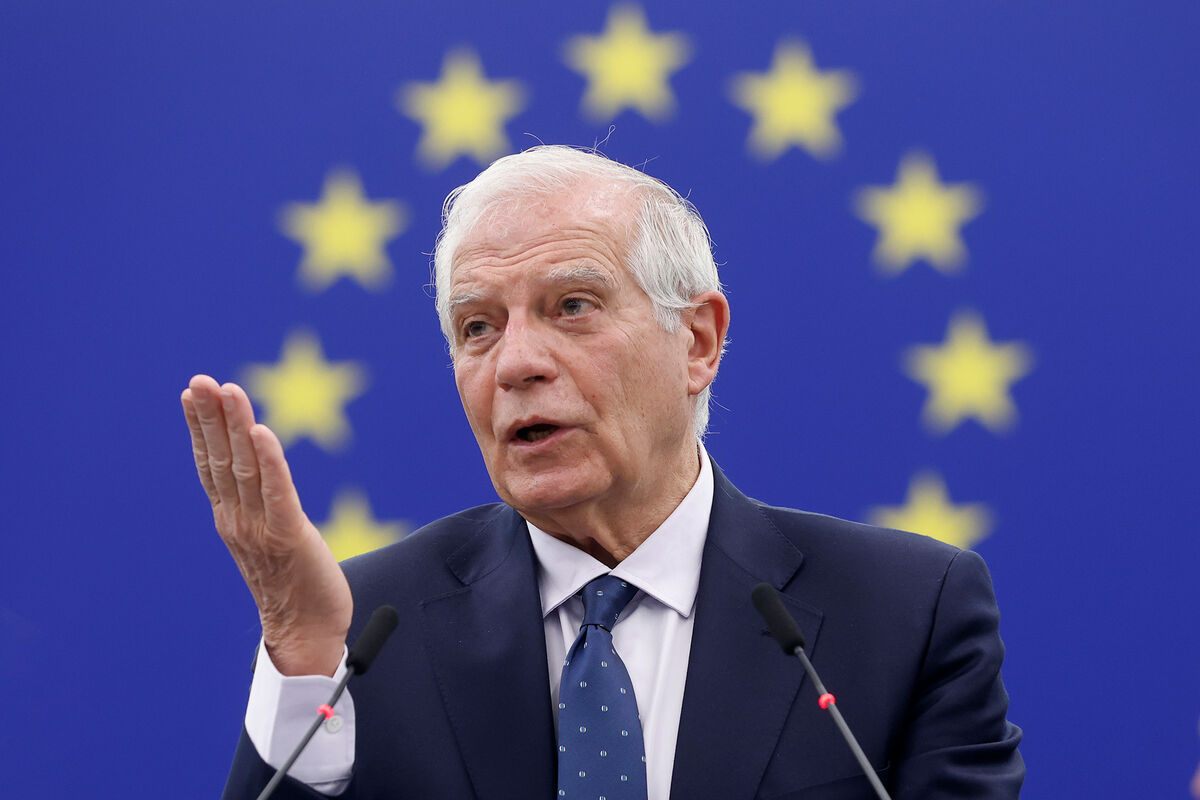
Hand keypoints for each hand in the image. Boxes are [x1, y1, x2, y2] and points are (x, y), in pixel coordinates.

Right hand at [181, 375, 351, 675]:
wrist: (305, 634)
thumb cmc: (294, 585)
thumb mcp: (269, 538)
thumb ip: (260, 506)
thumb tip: (261, 476)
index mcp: (232, 519)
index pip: (211, 464)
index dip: (202, 427)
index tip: (193, 392)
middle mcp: (238, 520)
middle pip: (221, 459)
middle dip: (212, 417)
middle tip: (201, 380)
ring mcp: (260, 529)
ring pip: (244, 468)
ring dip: (236, 427)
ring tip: (229, 391)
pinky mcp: (288, 536)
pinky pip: (276, 492)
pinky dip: (269, 461)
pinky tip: (261, 432)